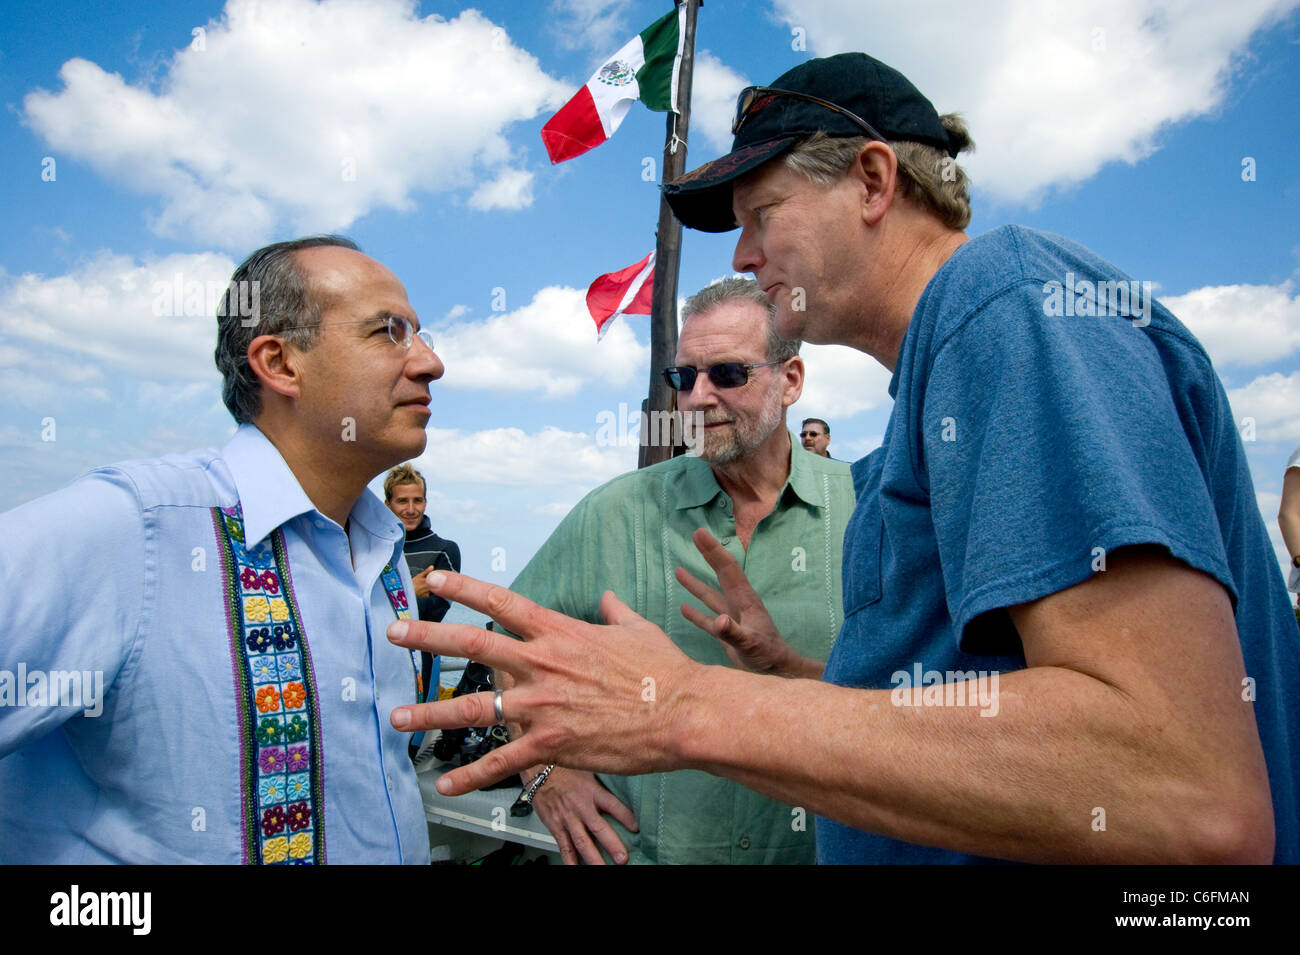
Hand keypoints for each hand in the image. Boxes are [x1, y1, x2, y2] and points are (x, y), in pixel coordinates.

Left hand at [387, 571, 701, 794]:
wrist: (684, 713)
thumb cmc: (664, 670)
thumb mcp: (637, 629)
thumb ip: (613, 612)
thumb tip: (607, 598)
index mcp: (559, 632)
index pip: (501, 602)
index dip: (463, 588)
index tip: (432, 579)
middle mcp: (542, 663)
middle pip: (472, 644)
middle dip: (427, 637)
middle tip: (393, 632)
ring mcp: (544, 705)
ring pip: (474, 707)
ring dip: (431, 713)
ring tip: (398, 717)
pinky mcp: (552, 744)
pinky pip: (502, 762)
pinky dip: (470, 776)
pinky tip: (444, 784)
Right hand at [529, 767, 636, 864]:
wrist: (538, 769)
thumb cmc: (564, 769)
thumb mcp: (587, 769)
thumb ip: (603, 781)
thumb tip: (619, 780)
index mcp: (592, 791)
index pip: (613, 805)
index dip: (626, 817)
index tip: (636, 828)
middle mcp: (581, 807)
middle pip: (599, 829)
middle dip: (612, 845)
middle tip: (622, 858)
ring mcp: (568, 819)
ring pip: (582, 842)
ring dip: (593, 859)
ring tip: (602, 869)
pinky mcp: (556, 827)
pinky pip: (564, 846)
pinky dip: (570, 860)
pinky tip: (575, 868)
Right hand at [676, 528, 823, 678]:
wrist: (776, 670)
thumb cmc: (768, 655)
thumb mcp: (751, 644)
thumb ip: (734, 632)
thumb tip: (719, 620)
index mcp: (745, 599)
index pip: (727, 569)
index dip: (713, 550)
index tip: (699, 533)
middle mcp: (737, 603)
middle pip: (720, 574)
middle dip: (708, 555)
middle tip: (695, 535)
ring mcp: (732, 617)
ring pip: (710, 595)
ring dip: (695, 584)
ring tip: (678, 570)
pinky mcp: (727, 632)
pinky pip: (707, 618)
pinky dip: (696, 613)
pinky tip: (684, 607)